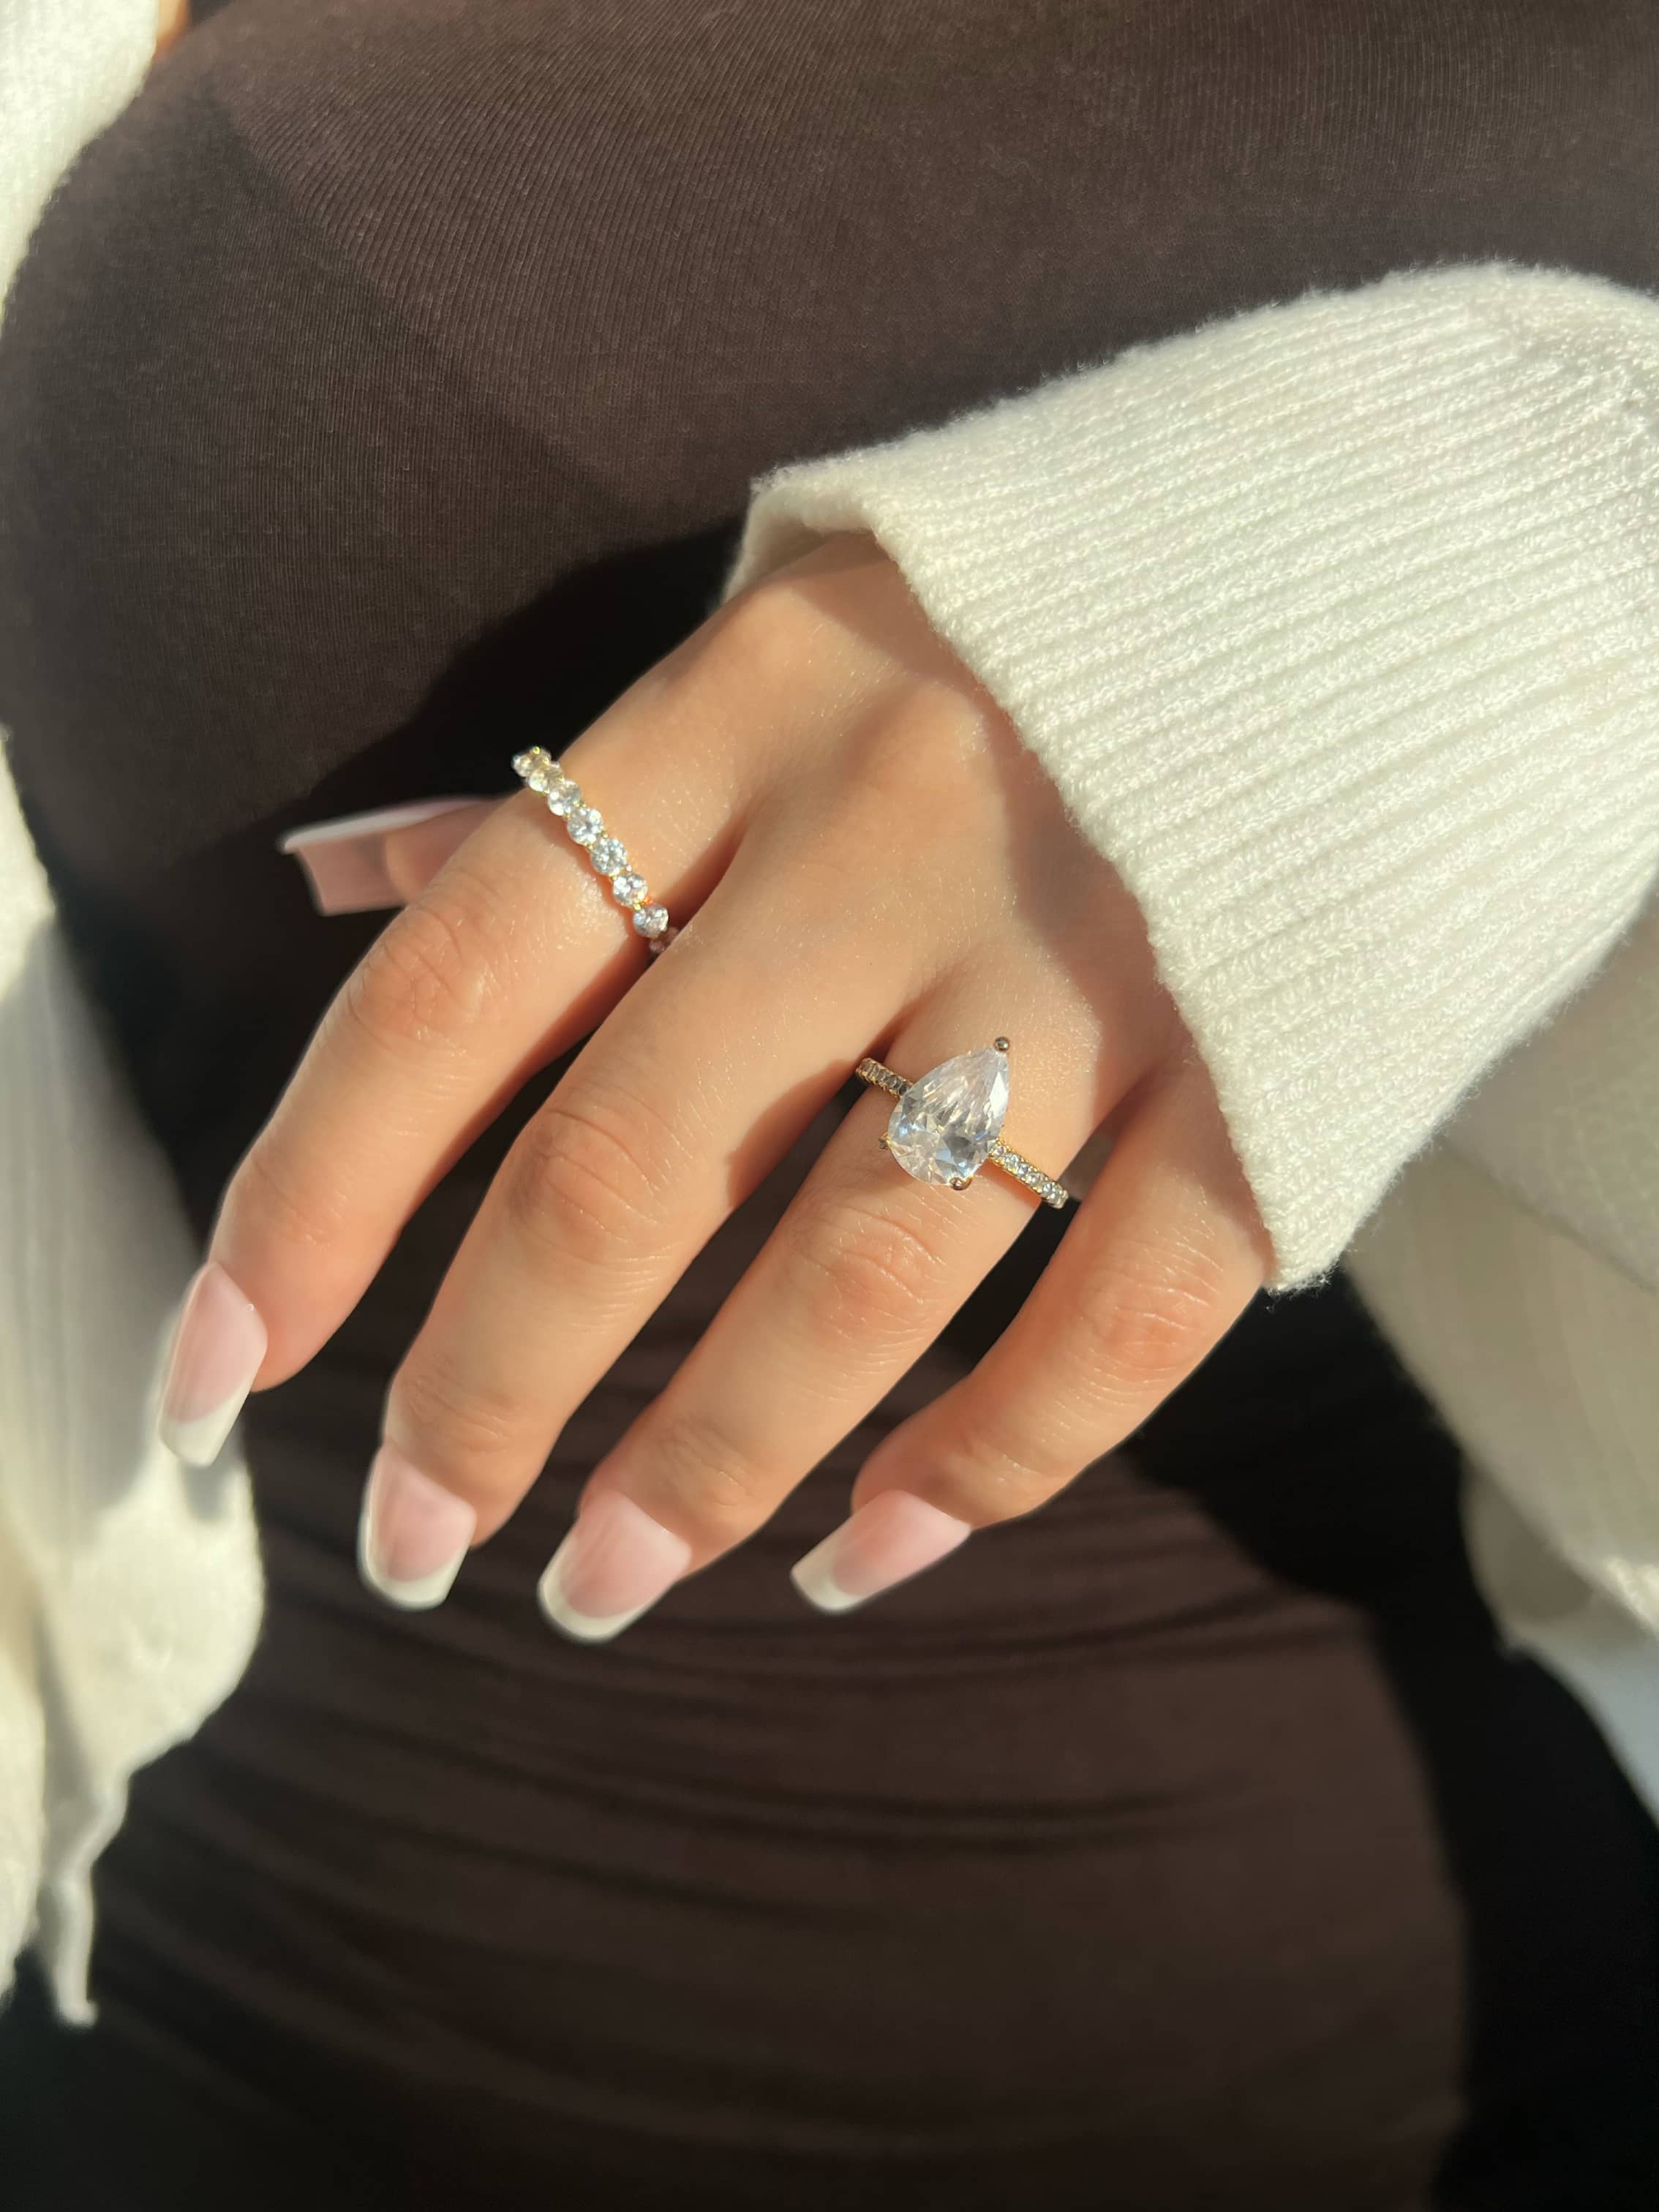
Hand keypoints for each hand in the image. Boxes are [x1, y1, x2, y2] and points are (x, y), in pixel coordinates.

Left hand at [158, 534, 1270, 1631]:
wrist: (1399, 552)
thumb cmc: (1034, 614)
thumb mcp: (782, 634)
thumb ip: (575, 787)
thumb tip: (335, 887)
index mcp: (745, 704)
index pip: (460, 986)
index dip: (314, 1199)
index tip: (220, 1378)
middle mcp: (898, 834)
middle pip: (634, 1166)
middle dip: (488, 1390)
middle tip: (415, 1546)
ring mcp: (1096, 962)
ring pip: (860, 1275)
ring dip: (706, 1466)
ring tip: (599, 1589)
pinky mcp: (1270, 1069)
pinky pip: (1119, 1317)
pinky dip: (992, 1462)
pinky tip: (873, 1551)